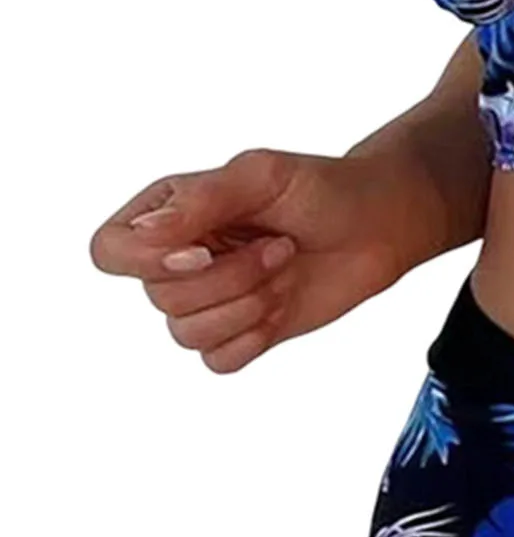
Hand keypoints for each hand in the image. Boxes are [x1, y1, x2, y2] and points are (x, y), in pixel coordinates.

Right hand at [88, 148, 425, 372]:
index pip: (110, 251)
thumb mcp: (263, 175)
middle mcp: (181, 259)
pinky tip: (284, 303)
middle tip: (279, 246)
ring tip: (285, 268)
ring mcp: (211, 300)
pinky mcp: (243, 333)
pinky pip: (219, 360)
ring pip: (187, 334)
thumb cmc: (324, 190)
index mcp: (172, 214)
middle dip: (231, 277)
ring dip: (249, 305)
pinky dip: (256, 336)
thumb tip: (147, 236)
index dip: (146, 261)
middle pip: (161, 298)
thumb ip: (201, 200)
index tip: (204, 249)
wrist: (381, 224)